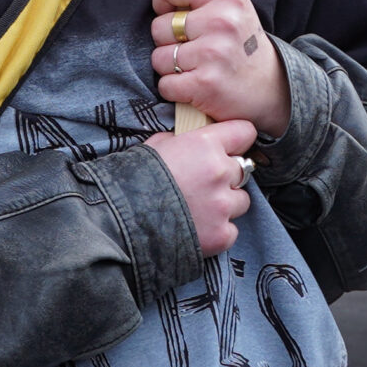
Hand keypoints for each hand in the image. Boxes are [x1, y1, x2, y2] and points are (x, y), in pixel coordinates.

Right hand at [144, 118, 259, 257]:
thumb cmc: (132, 179)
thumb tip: (187, 141)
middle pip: (243, 169)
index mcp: (205, 144)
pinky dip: (218, 231)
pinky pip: (231, 230)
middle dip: (227, 176)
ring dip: (225, 204)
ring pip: (241, 201)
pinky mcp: (221, 234)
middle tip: (204, 184)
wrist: (121, 222)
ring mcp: (223, 205)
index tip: (229, 148)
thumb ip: (180, 142)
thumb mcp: (156, 146)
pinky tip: (197, 229)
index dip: (237, 140)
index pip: (244, 132)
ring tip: (199, 209)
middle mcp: (220, 172)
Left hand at [151, 0, 288, 137]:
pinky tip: (196, 86)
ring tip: (198, 67)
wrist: (271, 90)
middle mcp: (221, 21)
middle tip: (196, 47)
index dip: (164, 1)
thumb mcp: (235, 0)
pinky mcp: (206, 85)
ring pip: (159, 58)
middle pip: (159, 26)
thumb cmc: (243, 41)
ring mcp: (213, 54)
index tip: (178, 14)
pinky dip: (175, 91)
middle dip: (169, 41)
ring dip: (172, 69)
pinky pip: (165, 85)